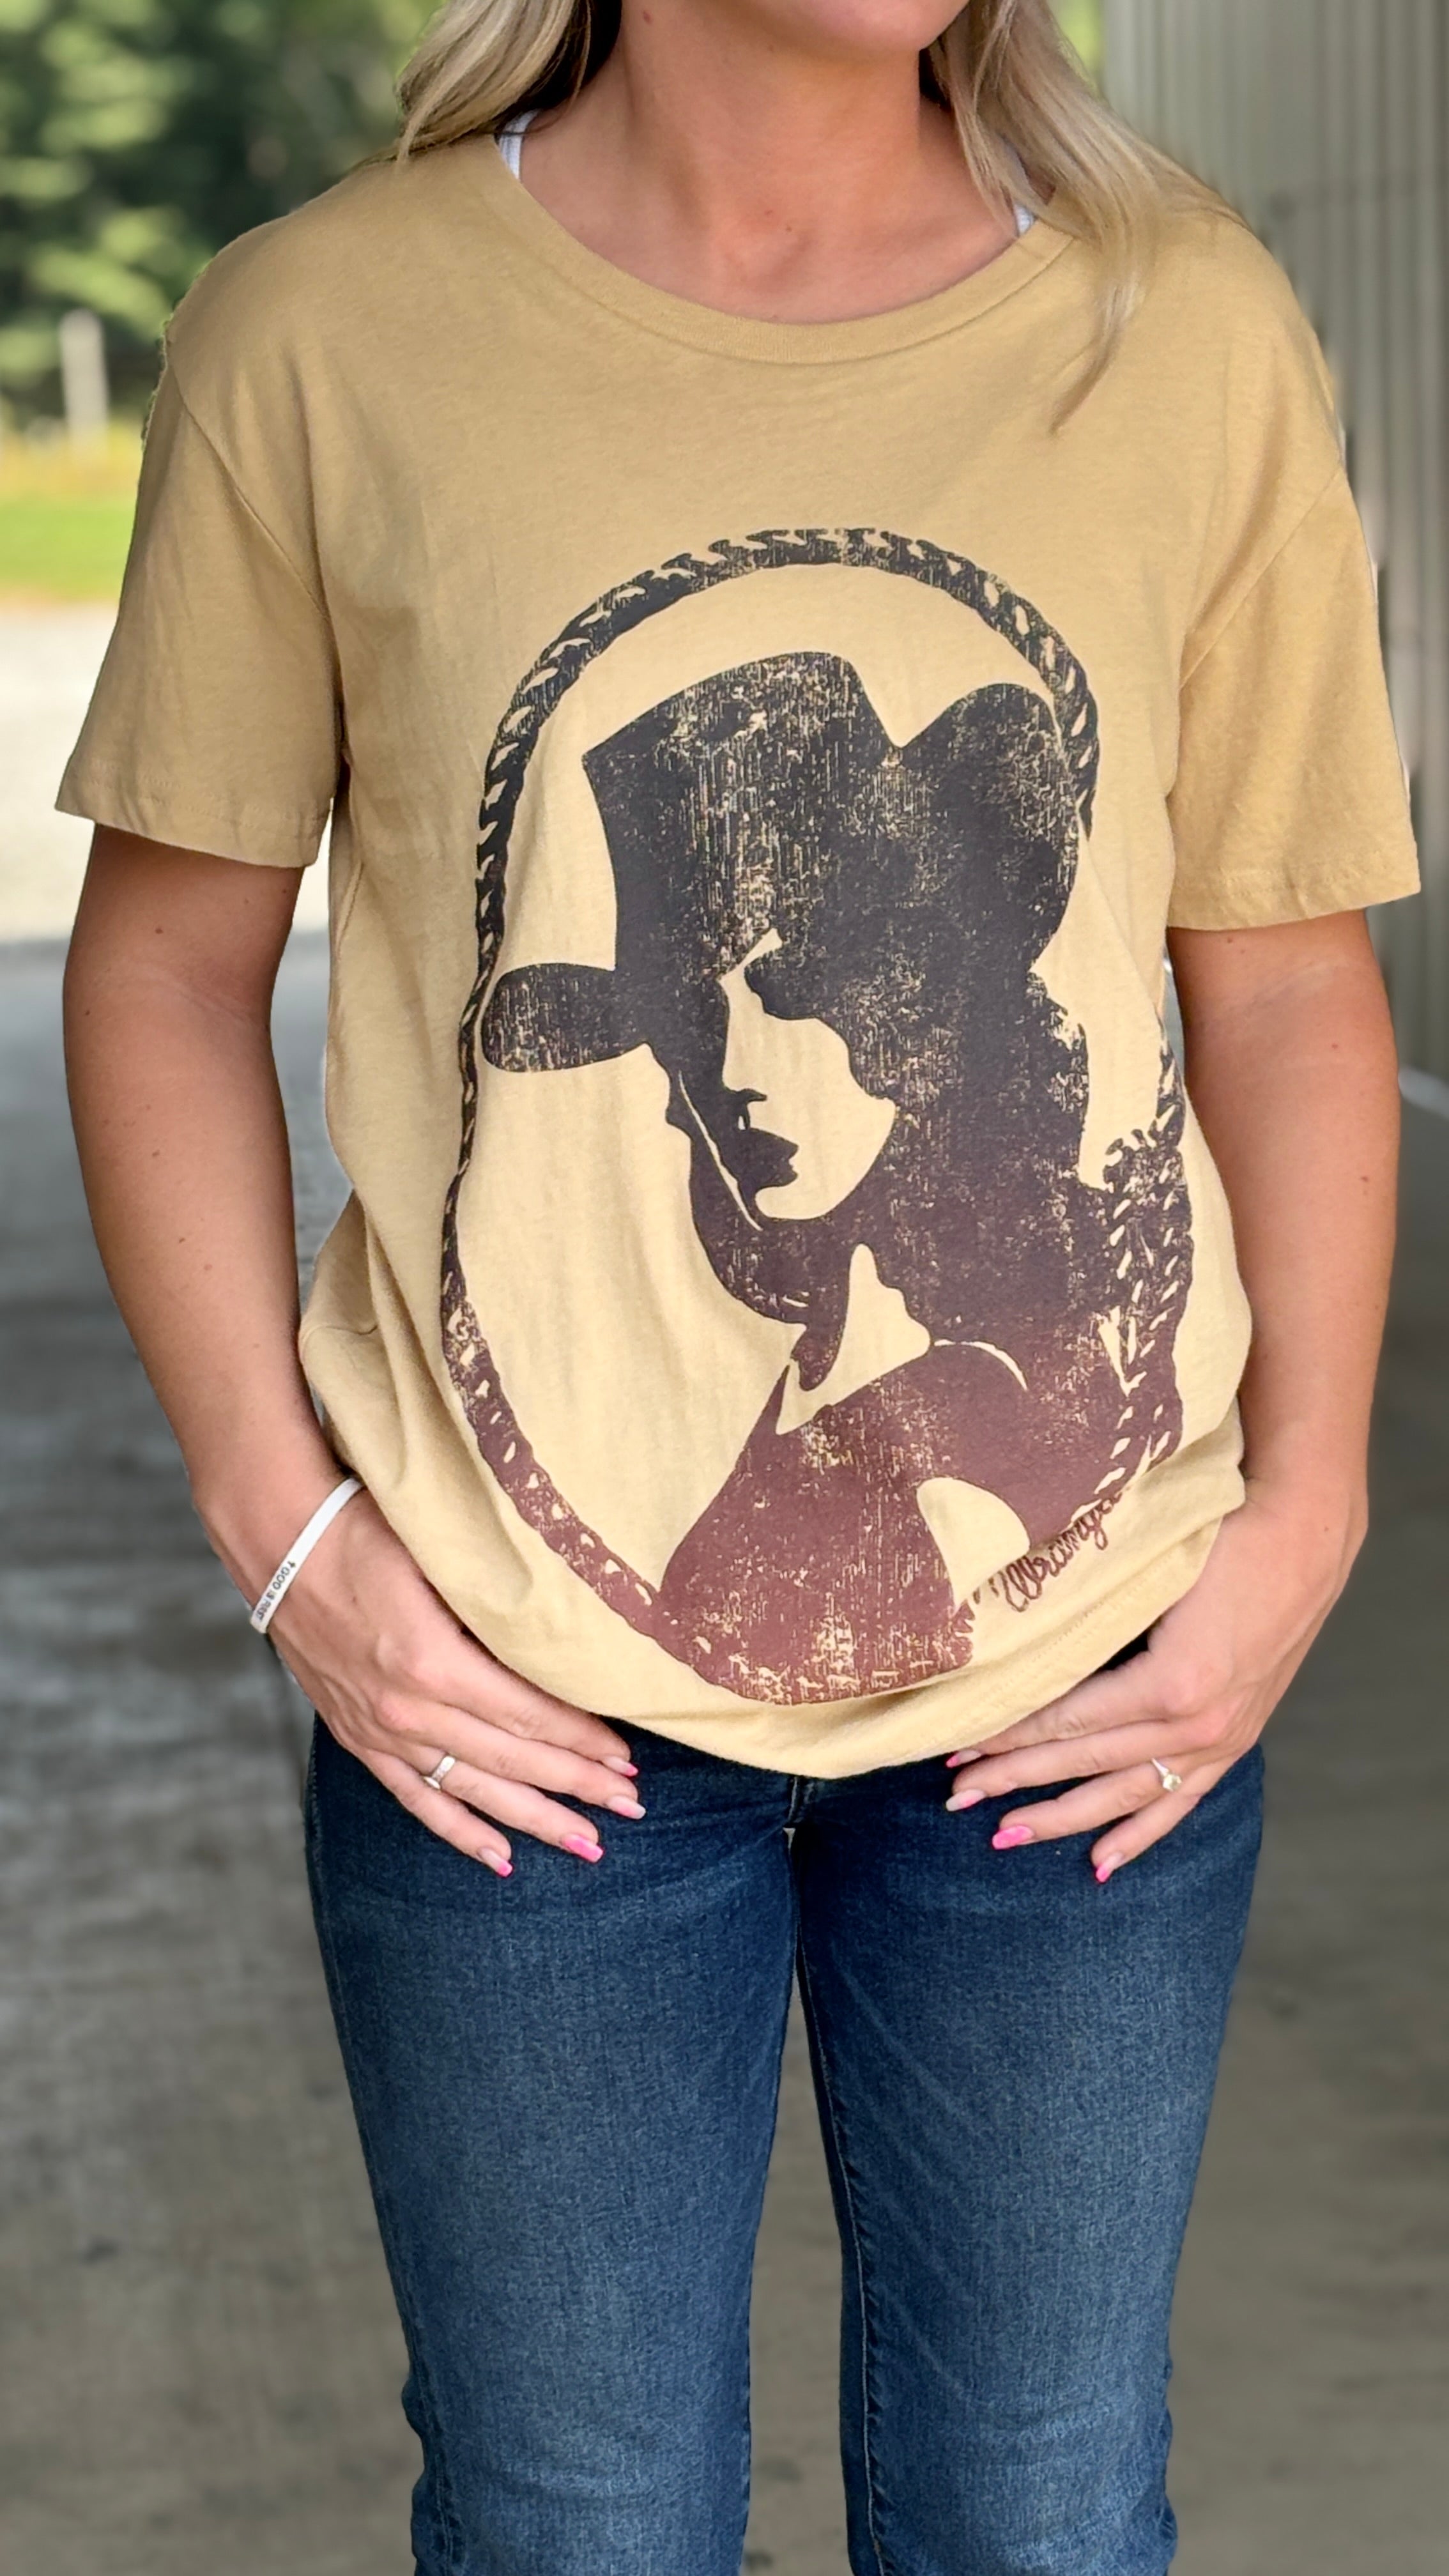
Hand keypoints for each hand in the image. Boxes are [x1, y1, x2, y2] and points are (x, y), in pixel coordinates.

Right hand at [267, 1489, 643, 1874]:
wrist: (281, 1543)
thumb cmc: (366, 1532)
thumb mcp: (439, 1557)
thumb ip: (494, 1604)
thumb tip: (563, 1633)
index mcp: (434, 1661)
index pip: (529, 1714)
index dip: (582, 1740)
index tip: (626, 1759)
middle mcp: (409, 1710)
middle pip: (512, 1760)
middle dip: (577, 1786)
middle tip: (630, 1806)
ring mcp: (381, 1732)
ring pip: (473, 1791)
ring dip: (534, 1819)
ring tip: (587, 1844)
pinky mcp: (359, 1739)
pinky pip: (417, 1800)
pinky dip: (460, 1831)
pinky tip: (500, 1859)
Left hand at [944, 1484, 1363, 1880]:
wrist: (1304, 1536)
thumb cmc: (1224, 1535)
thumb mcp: (1150, 1573)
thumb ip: (1092, 1617)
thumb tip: (1016, 1642)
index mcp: (1171, 1682)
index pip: (1067, 1719)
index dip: (1008, 1735)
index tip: (956, 1747)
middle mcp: (1196, 1723)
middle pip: (1085, 1761)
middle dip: (1014, 1779)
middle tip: (955, 1796)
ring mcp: (1220, 1738)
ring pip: (1125, 1794)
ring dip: (1062, 1818)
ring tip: (1004, 1836)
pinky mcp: (1236, 1740)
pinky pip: (1180, 1802)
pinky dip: (1139, 1835)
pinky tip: (1101, 1864)